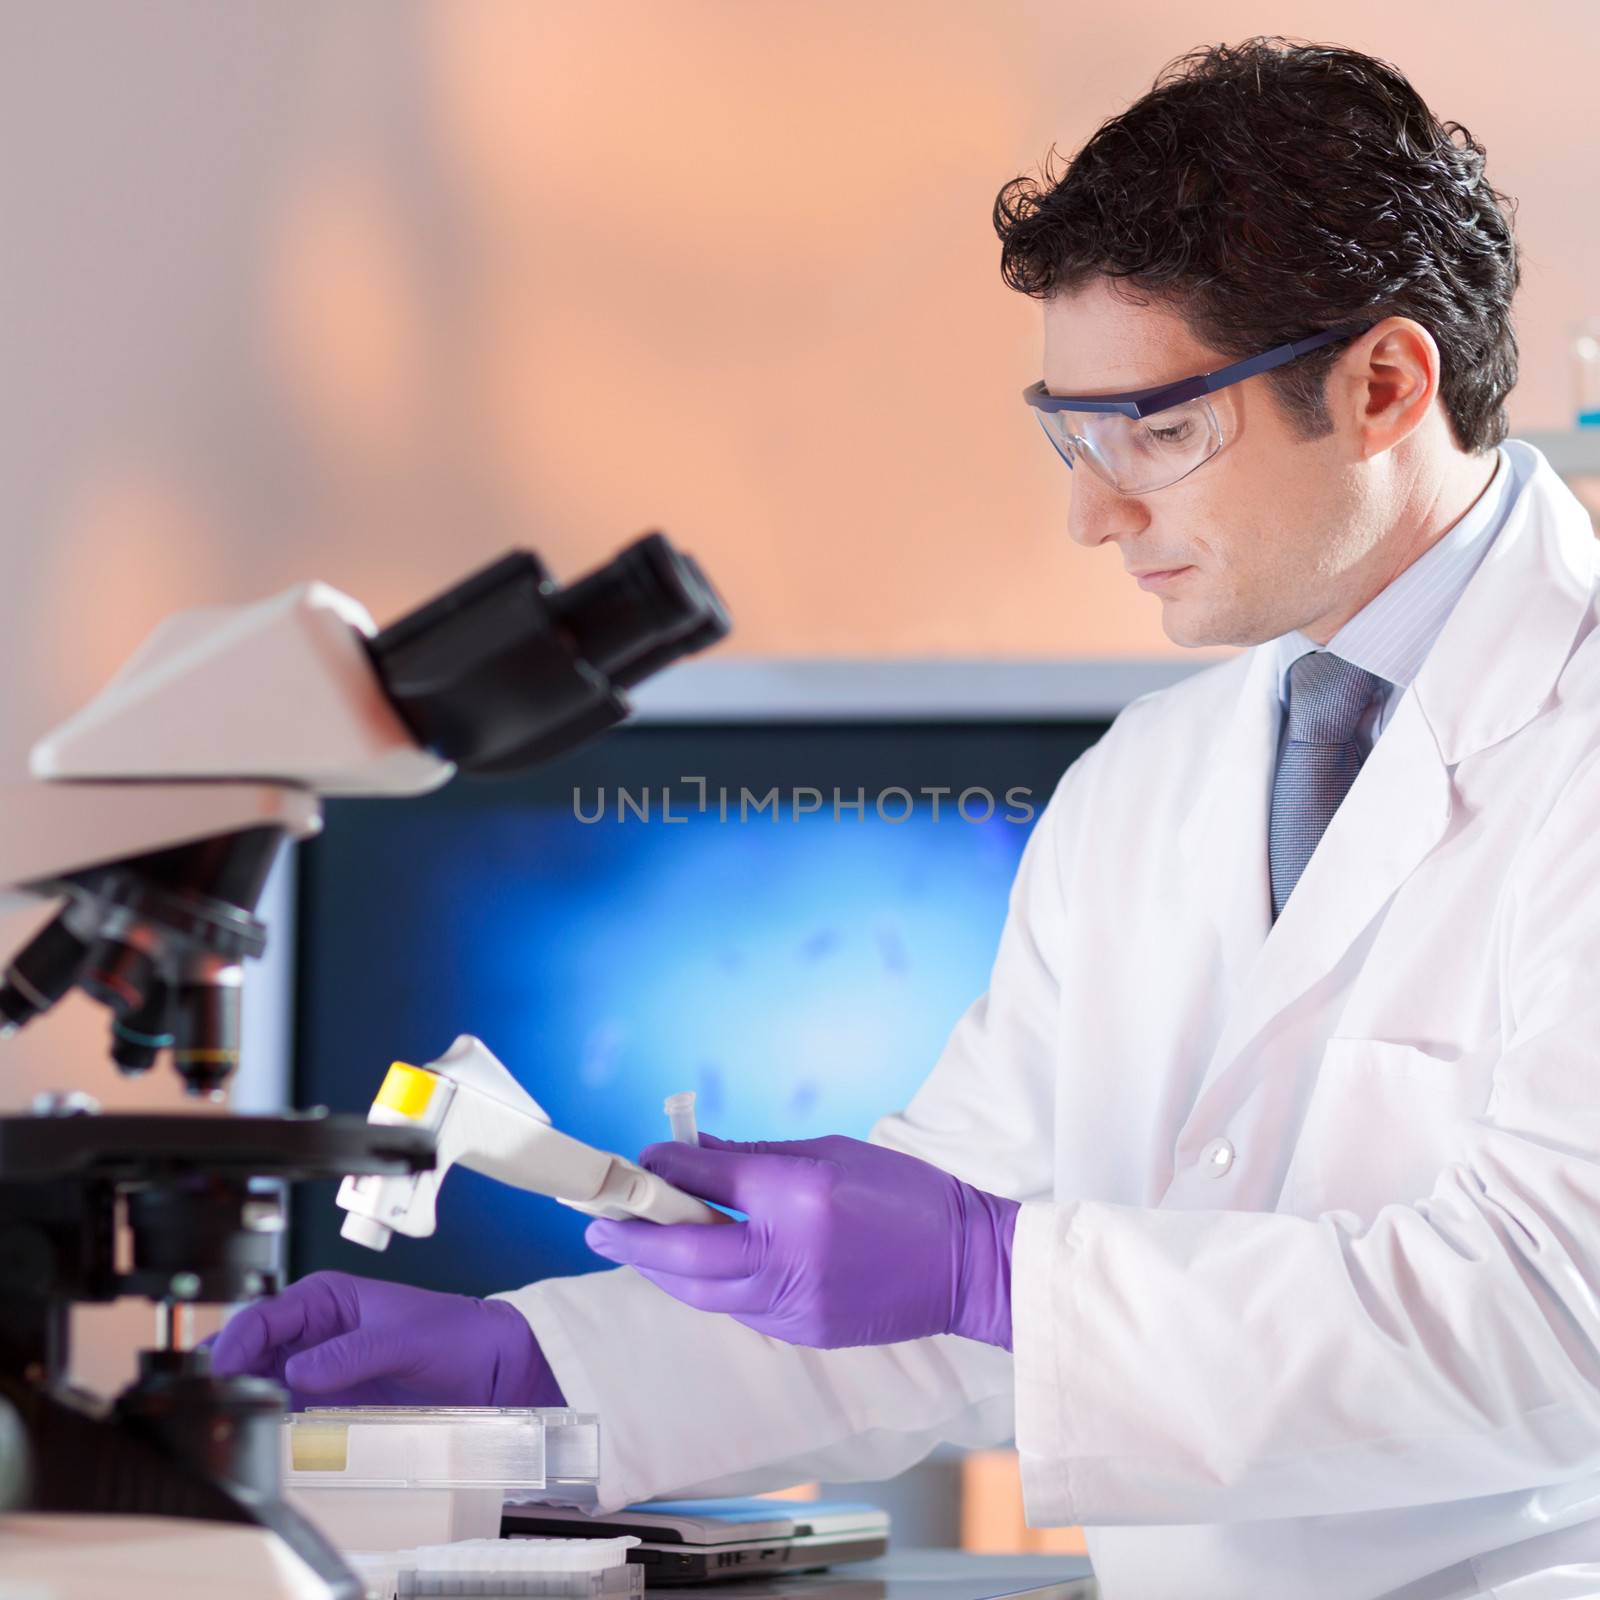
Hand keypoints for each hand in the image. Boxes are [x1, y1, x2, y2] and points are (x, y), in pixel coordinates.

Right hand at [207, 1270, 564, 1408]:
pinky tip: (257, 1439)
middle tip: (210, 1403)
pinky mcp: (326, 1404)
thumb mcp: (404, 1337)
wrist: (489, 1368)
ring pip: (259, 1385)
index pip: (263, 1316)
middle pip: (250, 1351)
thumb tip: (298, 1371)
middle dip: (226, 1375)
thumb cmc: (454, 1333)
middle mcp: (312, 1332)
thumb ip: (351, 1353)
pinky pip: (283, 1415)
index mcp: (325, 1298)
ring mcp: (316, 1370)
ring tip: (226, 1424)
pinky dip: (266, 1425)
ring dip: (241, 1402)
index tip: (220, 1372)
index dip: (236, 1343)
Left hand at [584, 1134, 1017, 1349]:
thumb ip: (753, 1159)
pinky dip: (708, 1287)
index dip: (664, 1171)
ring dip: (663, 1269)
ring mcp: (796, 1307)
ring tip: (634, 1245)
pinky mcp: (803, 1334)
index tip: (639, 1161)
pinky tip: (696, 1267)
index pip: (708, 1184)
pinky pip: (737, 1310)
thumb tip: (689, 1155)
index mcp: (799, 1198)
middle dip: (634, 1240)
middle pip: (687, 1256)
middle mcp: (790, 1257)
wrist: (965, 1263)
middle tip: (596, 1224)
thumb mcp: (828, 1152)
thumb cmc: (902, 1193)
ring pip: (704, 1293)